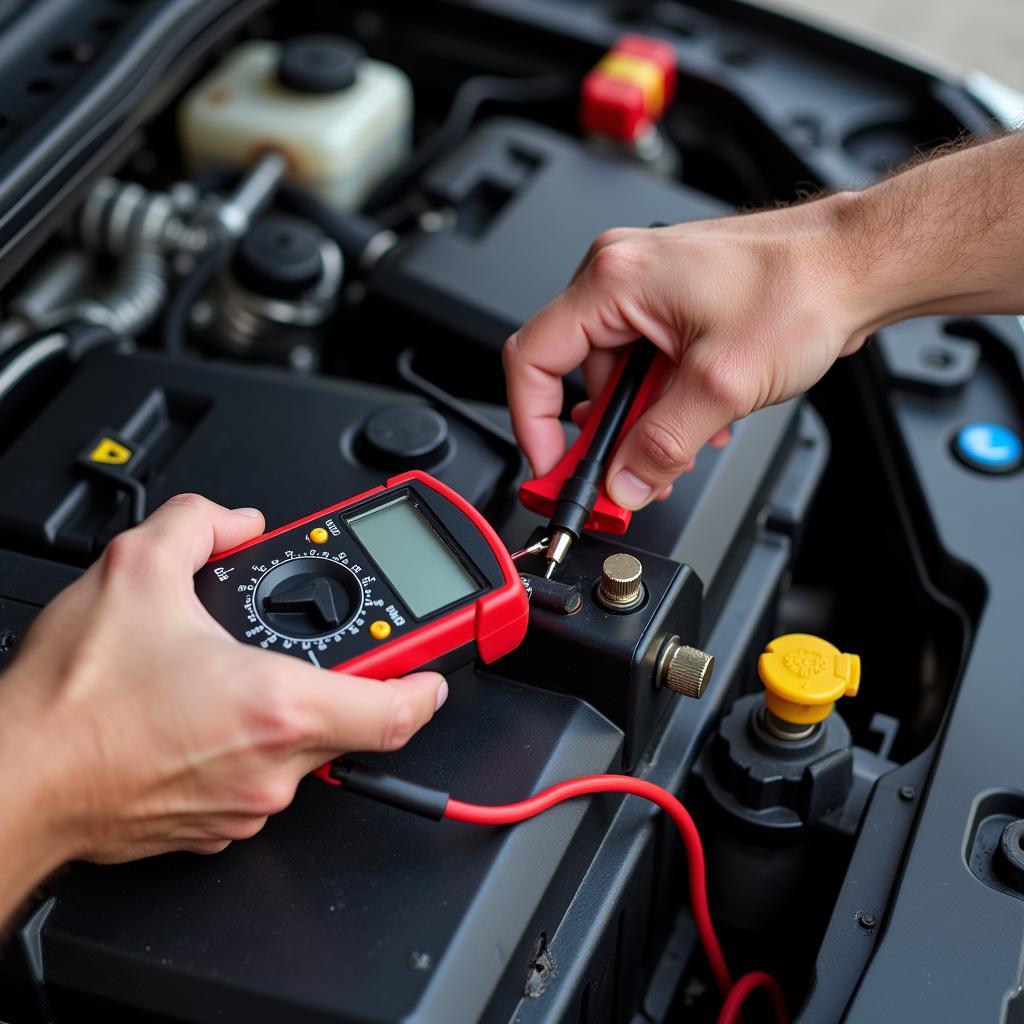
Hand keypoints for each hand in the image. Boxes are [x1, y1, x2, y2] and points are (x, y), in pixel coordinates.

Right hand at [0, 494, 445, 916]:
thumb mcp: (137, 569)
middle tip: (318, 647)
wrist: (15, 779)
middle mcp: (272, 769)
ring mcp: (244, 808)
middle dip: (341, 681)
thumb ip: (198, 522)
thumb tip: (230, 520)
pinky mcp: (212, 830)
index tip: (430, 668)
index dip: (425, 684)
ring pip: (300, 755)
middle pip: (349, 725)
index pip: (398, 711)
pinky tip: (208, 714)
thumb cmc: (72, 701)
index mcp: (278, 707)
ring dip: (289, 712)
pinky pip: (257, 782)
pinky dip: (251, 747)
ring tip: (244, 672)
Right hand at [503, 197, 866, 509]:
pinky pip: (644, 363)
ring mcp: (646, 287)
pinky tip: (699, 419)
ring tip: (682, 445)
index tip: (553, 467)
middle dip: (602, 434)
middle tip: (622, 477)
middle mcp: (621, 275)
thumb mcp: (722, 384)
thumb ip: (662, 444)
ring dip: (641, 422)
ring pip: (614, 376)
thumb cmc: (802, 288)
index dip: (534, 423)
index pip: (533, 359)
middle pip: (574, 373)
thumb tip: (623, 483)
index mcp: (614, 279)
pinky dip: (662, 401)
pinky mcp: (671, 303)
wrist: (857, 264)